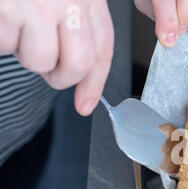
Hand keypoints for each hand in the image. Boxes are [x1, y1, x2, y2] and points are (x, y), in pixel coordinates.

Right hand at [0, 0, 113, 115]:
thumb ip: (77, 22)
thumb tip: (80, 75)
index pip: (102, 47)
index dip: (94, 82)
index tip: (86, 104)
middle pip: (77, 63)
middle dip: (61, 77)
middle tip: (47, 71)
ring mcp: (37, 2)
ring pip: (39, 60)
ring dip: (23, 53)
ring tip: (15, 26)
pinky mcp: (8, 7)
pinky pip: (4, 44)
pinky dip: (0, 37)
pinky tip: (1, 16)